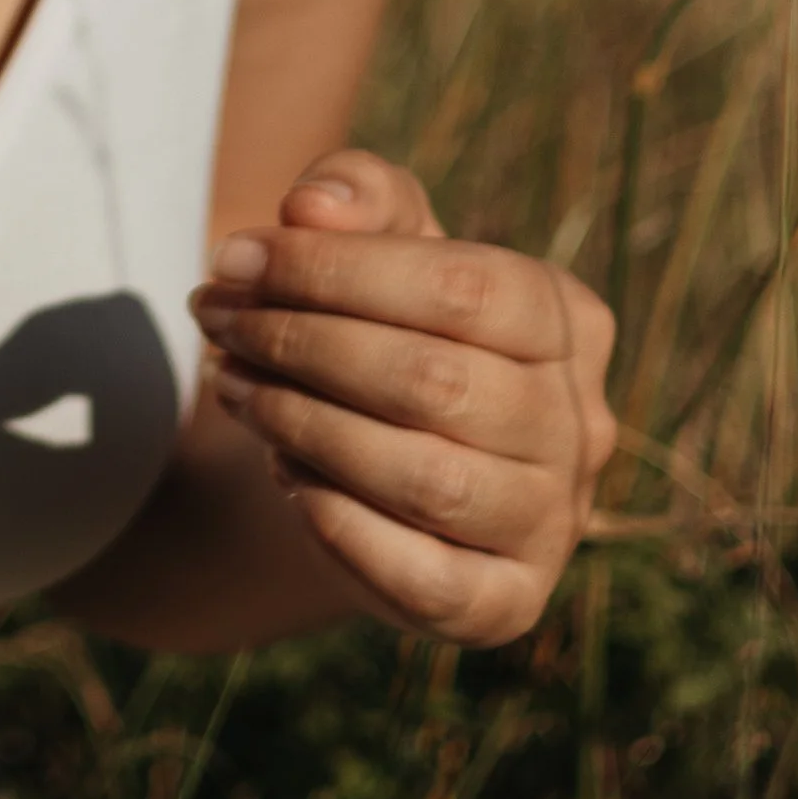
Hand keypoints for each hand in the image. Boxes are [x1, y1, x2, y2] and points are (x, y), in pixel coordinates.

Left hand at [191, 147, 615, 647]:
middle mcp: (581, 426)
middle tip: (216, 322)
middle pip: (436, 382)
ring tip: (235, 388)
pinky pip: (427, 580)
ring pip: (428, 480)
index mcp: (568, 319)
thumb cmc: (385, 318)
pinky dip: (341, 527)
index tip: (234, 259)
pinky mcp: (507, 604)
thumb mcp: (376, 236)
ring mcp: (554, 523)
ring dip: (305, 428)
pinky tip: (285, 475)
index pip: (464, 286)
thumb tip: (312, 208)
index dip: (336, 269)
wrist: (378, 454)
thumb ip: (356, 194)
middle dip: (302, 344)